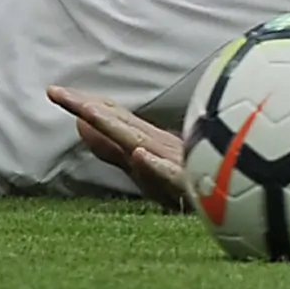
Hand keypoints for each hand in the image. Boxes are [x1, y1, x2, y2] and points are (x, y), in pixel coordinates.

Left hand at [47, 86, 184, 209]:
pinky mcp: (190, 185)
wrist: (236, 198)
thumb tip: (80, 122)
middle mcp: (157, 147)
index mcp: (146, 141)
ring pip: (141, 143)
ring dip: (115, 127)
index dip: (82, 104)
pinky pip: (173, 175)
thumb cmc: (188, 177)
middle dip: (88, 108)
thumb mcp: (142, 162)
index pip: (110, 118)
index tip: (53, 91)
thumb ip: (110, 146)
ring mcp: (173, 165)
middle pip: (117, 124)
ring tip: (88, 112)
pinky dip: (156, 166)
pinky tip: (141, 156)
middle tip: (57, 93)